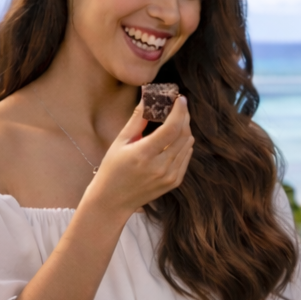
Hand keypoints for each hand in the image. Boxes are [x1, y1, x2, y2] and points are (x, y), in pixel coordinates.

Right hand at [86, 96, 193, 217]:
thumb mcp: (120, 142)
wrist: (113, 201)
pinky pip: (186, 157)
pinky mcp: (174, 182)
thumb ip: (137, 120)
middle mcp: (161, 166)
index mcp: (144, 154)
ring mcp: (170, 176)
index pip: (171, 128)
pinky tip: (175, 138)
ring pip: (188, 145)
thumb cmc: (112, 169)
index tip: (180, 99)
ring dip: (185, 129)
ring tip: (176, 120)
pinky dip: (184, 144)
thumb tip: (147, 98)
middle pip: (183, 135)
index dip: (179, 111)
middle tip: (179, 106)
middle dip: (184, 117)